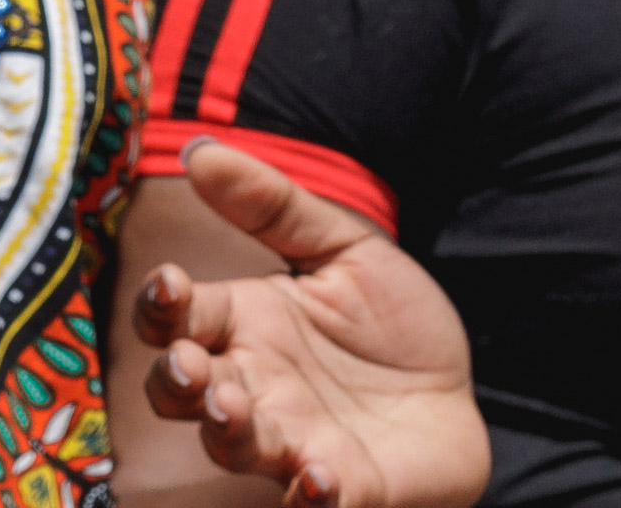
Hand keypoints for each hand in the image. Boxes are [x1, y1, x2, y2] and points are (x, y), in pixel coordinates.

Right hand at [134, 142, 482, 507]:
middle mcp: (251, 389)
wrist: (459, 394)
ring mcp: (291, 443)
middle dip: (175, 380)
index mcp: (242, 328)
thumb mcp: (346, 251)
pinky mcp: (344, 488)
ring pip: (235, 445)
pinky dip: (311, 497)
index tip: (170, 284)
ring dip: (228, 431)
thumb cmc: (389, 327)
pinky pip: (315, 502)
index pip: (176, 318)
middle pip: (183, 392)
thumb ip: (275, 206)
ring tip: (235, 409)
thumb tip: (201, 148)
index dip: (162, 305)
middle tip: (187, 363)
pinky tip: (319, 476)